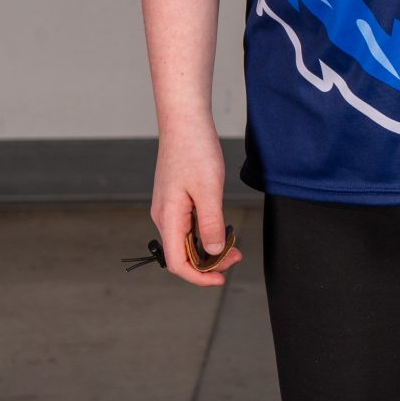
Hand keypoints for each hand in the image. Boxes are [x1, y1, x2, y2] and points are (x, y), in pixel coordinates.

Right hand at [149, 125, 241, 288]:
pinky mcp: (175, 200)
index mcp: (169, 217)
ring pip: (186, 240)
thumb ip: (211, 224)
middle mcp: (164, 216)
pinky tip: (221, 227)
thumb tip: (212, 250)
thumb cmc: (195, 150)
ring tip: (233, 245)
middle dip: (208, 263)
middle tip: (236, 257)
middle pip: (182, 255)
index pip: (177, 263)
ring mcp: (168, 208)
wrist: (184, 122)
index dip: (199, 277)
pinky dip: (205, 232)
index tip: (220, 279)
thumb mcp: (209, 190)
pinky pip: (188, 226)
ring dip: (208, 247)